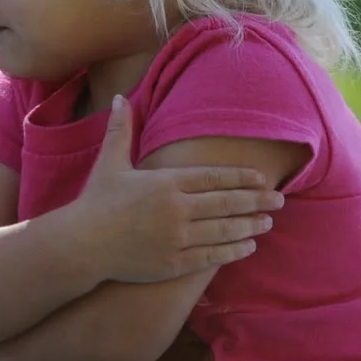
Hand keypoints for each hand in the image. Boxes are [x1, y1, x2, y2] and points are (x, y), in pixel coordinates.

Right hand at [68, 96, 281, 283]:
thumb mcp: (110, 162)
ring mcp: (176, 238)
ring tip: (268, 222)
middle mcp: (176, 209)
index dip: (241, 178)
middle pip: (226, 203)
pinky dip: (232, 250)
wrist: (81, 244)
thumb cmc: (96, 202)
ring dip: (250, 225)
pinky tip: (248, 246)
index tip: (262, 178)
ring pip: (223, 230)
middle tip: (280, 200)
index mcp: (165, 182)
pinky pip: (210, 256)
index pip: (214, 177)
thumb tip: (117, 98)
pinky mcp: (173, 263)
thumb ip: (120, 130)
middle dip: (256, 201)